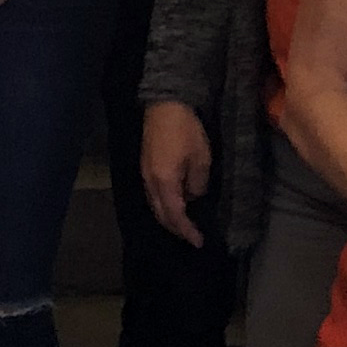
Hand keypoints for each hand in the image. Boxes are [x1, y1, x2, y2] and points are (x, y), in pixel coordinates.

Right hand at [141, 102, 213, 248]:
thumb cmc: (186, 130)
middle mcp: (150, 182)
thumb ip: (198, 183)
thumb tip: (194, 195)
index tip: (199, 241)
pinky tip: (174, 202)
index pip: (175, 215)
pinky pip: (152, 194)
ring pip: (154, 204)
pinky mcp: (145, 165)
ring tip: (184, 223)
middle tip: (192, 236)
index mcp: (164, 182)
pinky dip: (163, 204)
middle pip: (160, 214)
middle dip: (176, 228)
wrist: (165, 104)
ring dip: (168, 217)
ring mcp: (145, 174)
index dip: (187, 231)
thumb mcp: (201, 158)